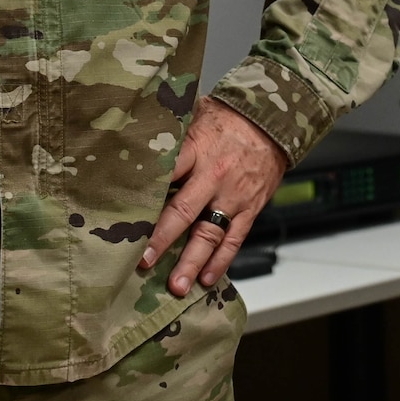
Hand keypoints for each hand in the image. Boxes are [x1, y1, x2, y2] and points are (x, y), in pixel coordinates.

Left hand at [140, 97, 288, 295]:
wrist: (274, 122)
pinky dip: (221, 261)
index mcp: (196, 149)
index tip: (126, 217)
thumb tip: (134, 137)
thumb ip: (170, 131)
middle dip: (162, 238)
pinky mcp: (250, 209)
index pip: (166, 173)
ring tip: (177, 286)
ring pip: (210, 233)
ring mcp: (233, 196)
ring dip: (192, 261)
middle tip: (143, 262)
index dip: (145, 195)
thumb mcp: (197, 114)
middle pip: (184, 211)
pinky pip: (234, 239)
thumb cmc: (228, 118)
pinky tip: (206, 278)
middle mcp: (214, 176)